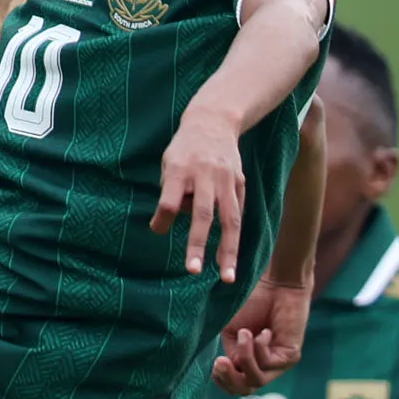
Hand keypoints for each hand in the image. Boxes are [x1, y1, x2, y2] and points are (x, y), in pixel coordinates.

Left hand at [152, 106, 246, 280]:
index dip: (162, 218)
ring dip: (228, 250)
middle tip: (192, 270)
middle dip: (197, 244)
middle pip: (202, 214)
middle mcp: (205, 175)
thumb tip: (164, 227)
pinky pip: (238, 213)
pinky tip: (231, 257)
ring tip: (228, 276)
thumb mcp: (168, 164)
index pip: (169, 200)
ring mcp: (226, 180)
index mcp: (180, 169)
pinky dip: (234, 236)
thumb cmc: (184, 150)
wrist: (213, 122)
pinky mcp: (241, 183)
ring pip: (229, 219)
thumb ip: (168, 194)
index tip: (157, 231)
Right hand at [212, 276, 312, 393]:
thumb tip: (230, 369)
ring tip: (244, 334)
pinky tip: (265, 331)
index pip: (235, 386)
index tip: (215, 363)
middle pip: (245, 390)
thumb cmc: (252, 304)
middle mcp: (264, 366)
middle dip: (230, 378)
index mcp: (247, 361)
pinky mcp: (290, 356)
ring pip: (256, 380)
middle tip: (221, 361)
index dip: (222, 380)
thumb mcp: (233, 332)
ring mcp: (278, 364)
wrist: (275, 286)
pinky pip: (268, 363)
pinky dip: (260, 347)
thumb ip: (231, 354)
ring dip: (245, 358)